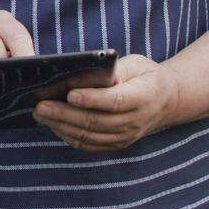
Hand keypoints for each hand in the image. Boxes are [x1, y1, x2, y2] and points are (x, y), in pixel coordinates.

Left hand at [31, 54, 181, 150]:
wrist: (167, 101)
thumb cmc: (145, 76)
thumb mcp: (136, 64)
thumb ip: (114, 69)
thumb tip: (84, 72)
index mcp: (144, 96)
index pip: (115, 101)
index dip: (92, 99)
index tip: (69, 94)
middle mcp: (136, 120)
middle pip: (96, 121)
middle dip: (65, 114)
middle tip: (41, 105)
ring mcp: (127, 136)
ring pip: (90, 135)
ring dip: (62, 126)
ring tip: (40, 114)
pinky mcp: (117, 144)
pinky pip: (90, 144)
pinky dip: (69, 136)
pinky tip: (52, 125)